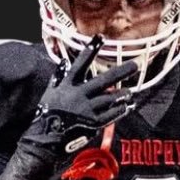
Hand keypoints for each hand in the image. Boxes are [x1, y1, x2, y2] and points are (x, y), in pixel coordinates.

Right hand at [25, 36, 137, 155]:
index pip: (80, 64)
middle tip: (136, 65)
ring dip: (121, 95)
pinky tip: (127, 107)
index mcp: (66, 86)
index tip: (101, 37)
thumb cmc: (46, 115)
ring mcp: (85, 110)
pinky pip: (111, 115)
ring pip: (109, 98)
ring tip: (129, 92)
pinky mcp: (92, 124)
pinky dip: (120, 110)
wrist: (43, 141)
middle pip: (102, 80)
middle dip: (120, 72)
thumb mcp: (49, 94)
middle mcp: (77, 95)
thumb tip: (63, 61)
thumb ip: (58, 78)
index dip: (90, 50)